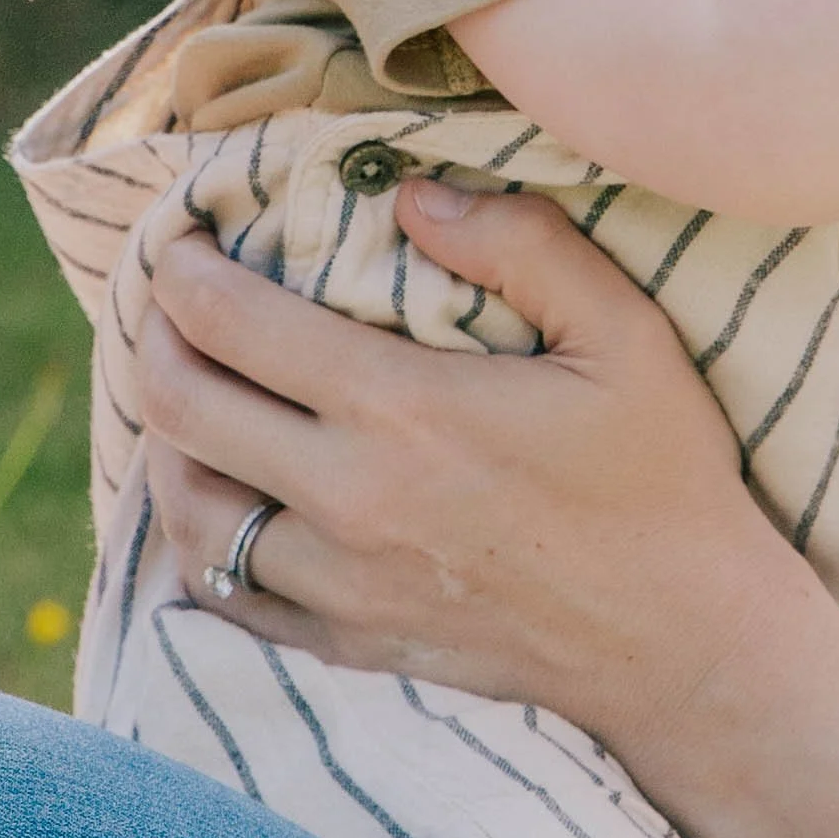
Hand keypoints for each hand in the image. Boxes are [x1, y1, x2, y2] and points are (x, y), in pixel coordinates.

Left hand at [136, 186, 838, 775]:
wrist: (683, 639)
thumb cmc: (662, 475)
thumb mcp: (624, 333)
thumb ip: (523, 245)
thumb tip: (413, 196)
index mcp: (404, 409)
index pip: (233, 325)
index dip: (184, 271)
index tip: (182, 240)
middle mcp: (348, 497)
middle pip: (181, 409)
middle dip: (154, 338)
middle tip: (170, 303)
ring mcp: (338, 583)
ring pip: (187, 507)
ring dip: (167, 439)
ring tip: (189, 394)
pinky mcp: (348, 641)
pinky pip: (226, 591)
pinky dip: (200, 537)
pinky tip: (223, 499)